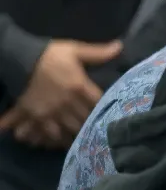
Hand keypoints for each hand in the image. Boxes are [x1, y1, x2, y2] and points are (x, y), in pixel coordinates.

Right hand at [0, 40, 117, 147]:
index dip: (108, 109)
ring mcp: (53, 111)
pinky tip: (67, 143)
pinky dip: (60, 140)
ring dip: (81, 134)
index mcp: (80, 86)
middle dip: (96, 124)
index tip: (114, 113)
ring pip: (73, 129)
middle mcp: (68, 102)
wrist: (20, 59)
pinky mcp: (38, 116)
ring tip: (89, 140)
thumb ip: (98, 53)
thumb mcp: (74, 50)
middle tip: (104, 129)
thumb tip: (120, 46)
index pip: (100, 103)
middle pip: (88, 119)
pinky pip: (52, 133)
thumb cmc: (49, 55)